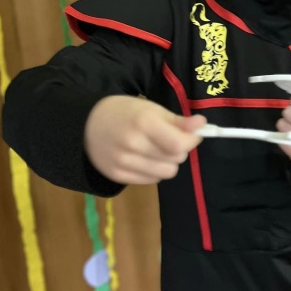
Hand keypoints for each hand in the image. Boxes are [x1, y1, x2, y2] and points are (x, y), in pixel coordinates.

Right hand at [84, 95, 205, 184]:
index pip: (179, 144)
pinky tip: (143, 158)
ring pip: (165, 174)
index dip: (191, 141)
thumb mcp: (152, 109)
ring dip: (167, 163)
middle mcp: (133, 144)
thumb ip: (179, 121)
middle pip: (175, 160)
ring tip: (156, 150)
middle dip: (179, 150)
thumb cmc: (125, 112)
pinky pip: (151, 180)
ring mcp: (123, 162)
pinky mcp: (117, 176)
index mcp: (143, 123)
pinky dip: (153, 171)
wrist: (86, 124)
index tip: (191, 134)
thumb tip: (203, 125)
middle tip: (167, 139)